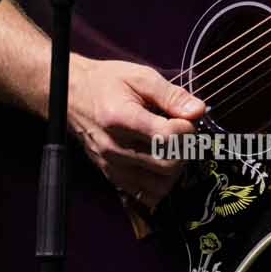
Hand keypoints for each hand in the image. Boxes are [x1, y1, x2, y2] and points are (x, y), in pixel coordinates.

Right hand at [65, 55, 203, 208]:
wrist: (71, 96)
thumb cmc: (107, 82)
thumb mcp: (141, 77)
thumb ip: (172, 95)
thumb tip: (199, 111)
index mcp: (122, 119)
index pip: (168, 137)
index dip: (188, 128)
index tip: (186, 117)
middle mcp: (115, 148)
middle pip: (168, 164)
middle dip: (185, 149)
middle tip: (182, 132)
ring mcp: (111, 165)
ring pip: (159, 184)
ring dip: (176, 169)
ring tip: (172, 148)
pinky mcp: (110, 175)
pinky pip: (143, 194)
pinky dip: (159, 184)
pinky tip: (160, 164)